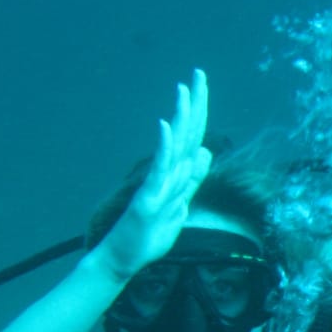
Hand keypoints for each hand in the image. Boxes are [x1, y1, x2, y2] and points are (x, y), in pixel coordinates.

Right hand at [94, 69, 213, 279]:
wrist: (124, 258)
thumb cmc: (149, 233)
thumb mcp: (181, 203)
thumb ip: (193, 178)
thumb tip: (206, 151)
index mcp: (178, 174)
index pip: (194, 136)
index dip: (201, 111)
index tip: (202, 84)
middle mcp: (167, 173)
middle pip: (187, 134)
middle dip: (195, 104)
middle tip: (198, 73)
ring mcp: (158, 184)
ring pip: (175, 146)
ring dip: (181, 118)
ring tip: (184, 91)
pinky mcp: (149, 198)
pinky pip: (159, 170)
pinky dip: (165, 147)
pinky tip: (166, 127)